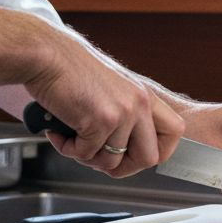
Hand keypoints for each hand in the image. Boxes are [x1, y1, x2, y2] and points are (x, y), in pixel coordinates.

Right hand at [25, 33, 184, 177]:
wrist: (45, 54)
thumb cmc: (69, 69)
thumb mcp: (111, 88)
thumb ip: (124, 113)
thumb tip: (124, 149)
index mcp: (145, 95)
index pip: (175, 132)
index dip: (157, 151)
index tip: (136, 155)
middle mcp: (139, 104)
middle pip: (149, 158)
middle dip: (122, 168)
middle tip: (99, 158)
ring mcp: (122, 113)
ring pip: (111, 162)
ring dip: (86, 156)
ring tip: (71, 137)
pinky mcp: (100, 121)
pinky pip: (86, 154)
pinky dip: (67, 148)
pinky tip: (58, 132)